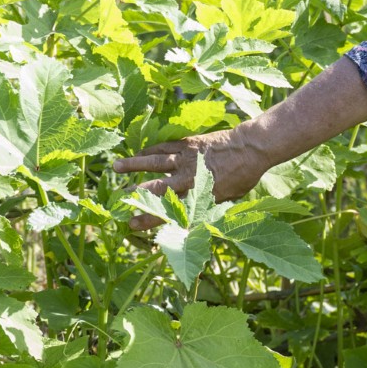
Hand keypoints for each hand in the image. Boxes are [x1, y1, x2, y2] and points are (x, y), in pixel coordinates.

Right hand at [112, 129, 273, 230]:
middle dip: (136, 193)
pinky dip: (150, 150)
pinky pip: (164, 147)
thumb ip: (206, 209)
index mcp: (198, 195)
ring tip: (116, 167)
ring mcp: (186, 158)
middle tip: (117, 199)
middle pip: (157, 186)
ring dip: (135, 165)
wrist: (251, 148)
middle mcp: (188, 177)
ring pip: (155, 162)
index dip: (149, 218)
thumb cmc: (243, 177)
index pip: (168, 211)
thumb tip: (191, 223)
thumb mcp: (227, 200)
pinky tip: (139, 153)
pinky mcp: (188, 144)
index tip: (131, 223)